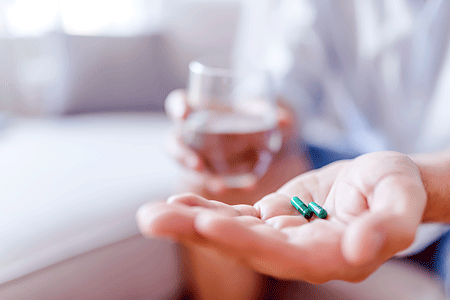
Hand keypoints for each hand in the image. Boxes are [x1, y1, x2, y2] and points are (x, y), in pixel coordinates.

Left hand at [137, 151, 426, 282]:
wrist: (384, 182)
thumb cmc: (397, 188)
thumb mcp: (402, 200)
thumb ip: (388, 226)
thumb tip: (361, 249)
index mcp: (330, 255)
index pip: (282, 254)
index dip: (245, 241)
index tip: (208, 226)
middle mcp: (299, 252)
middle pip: (243, 246)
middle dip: (198, 232)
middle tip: (152, 220)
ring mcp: (282, 235)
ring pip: (232, 231)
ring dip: (191, 222)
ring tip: (152, 214)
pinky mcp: (273, 217)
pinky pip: (236, 215)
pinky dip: (208, 209)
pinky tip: (180, 203)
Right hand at [164, 89, 305, 199]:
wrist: (252, 135)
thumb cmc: (246, 116)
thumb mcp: (258, 112)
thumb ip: (268, 113)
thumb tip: (285, 120)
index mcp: (197, 108)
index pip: (178, 103)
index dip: (178, 107)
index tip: (184, 114)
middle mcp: (190, 132)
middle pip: (174, 142)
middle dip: (182, 155)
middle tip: (198, 165)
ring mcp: (195, 153)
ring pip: (187, 167)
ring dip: (202, 177)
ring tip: (221, 187)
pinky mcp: (206, 171)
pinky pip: (209, 179)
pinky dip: (225, 184)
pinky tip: (248, 187)